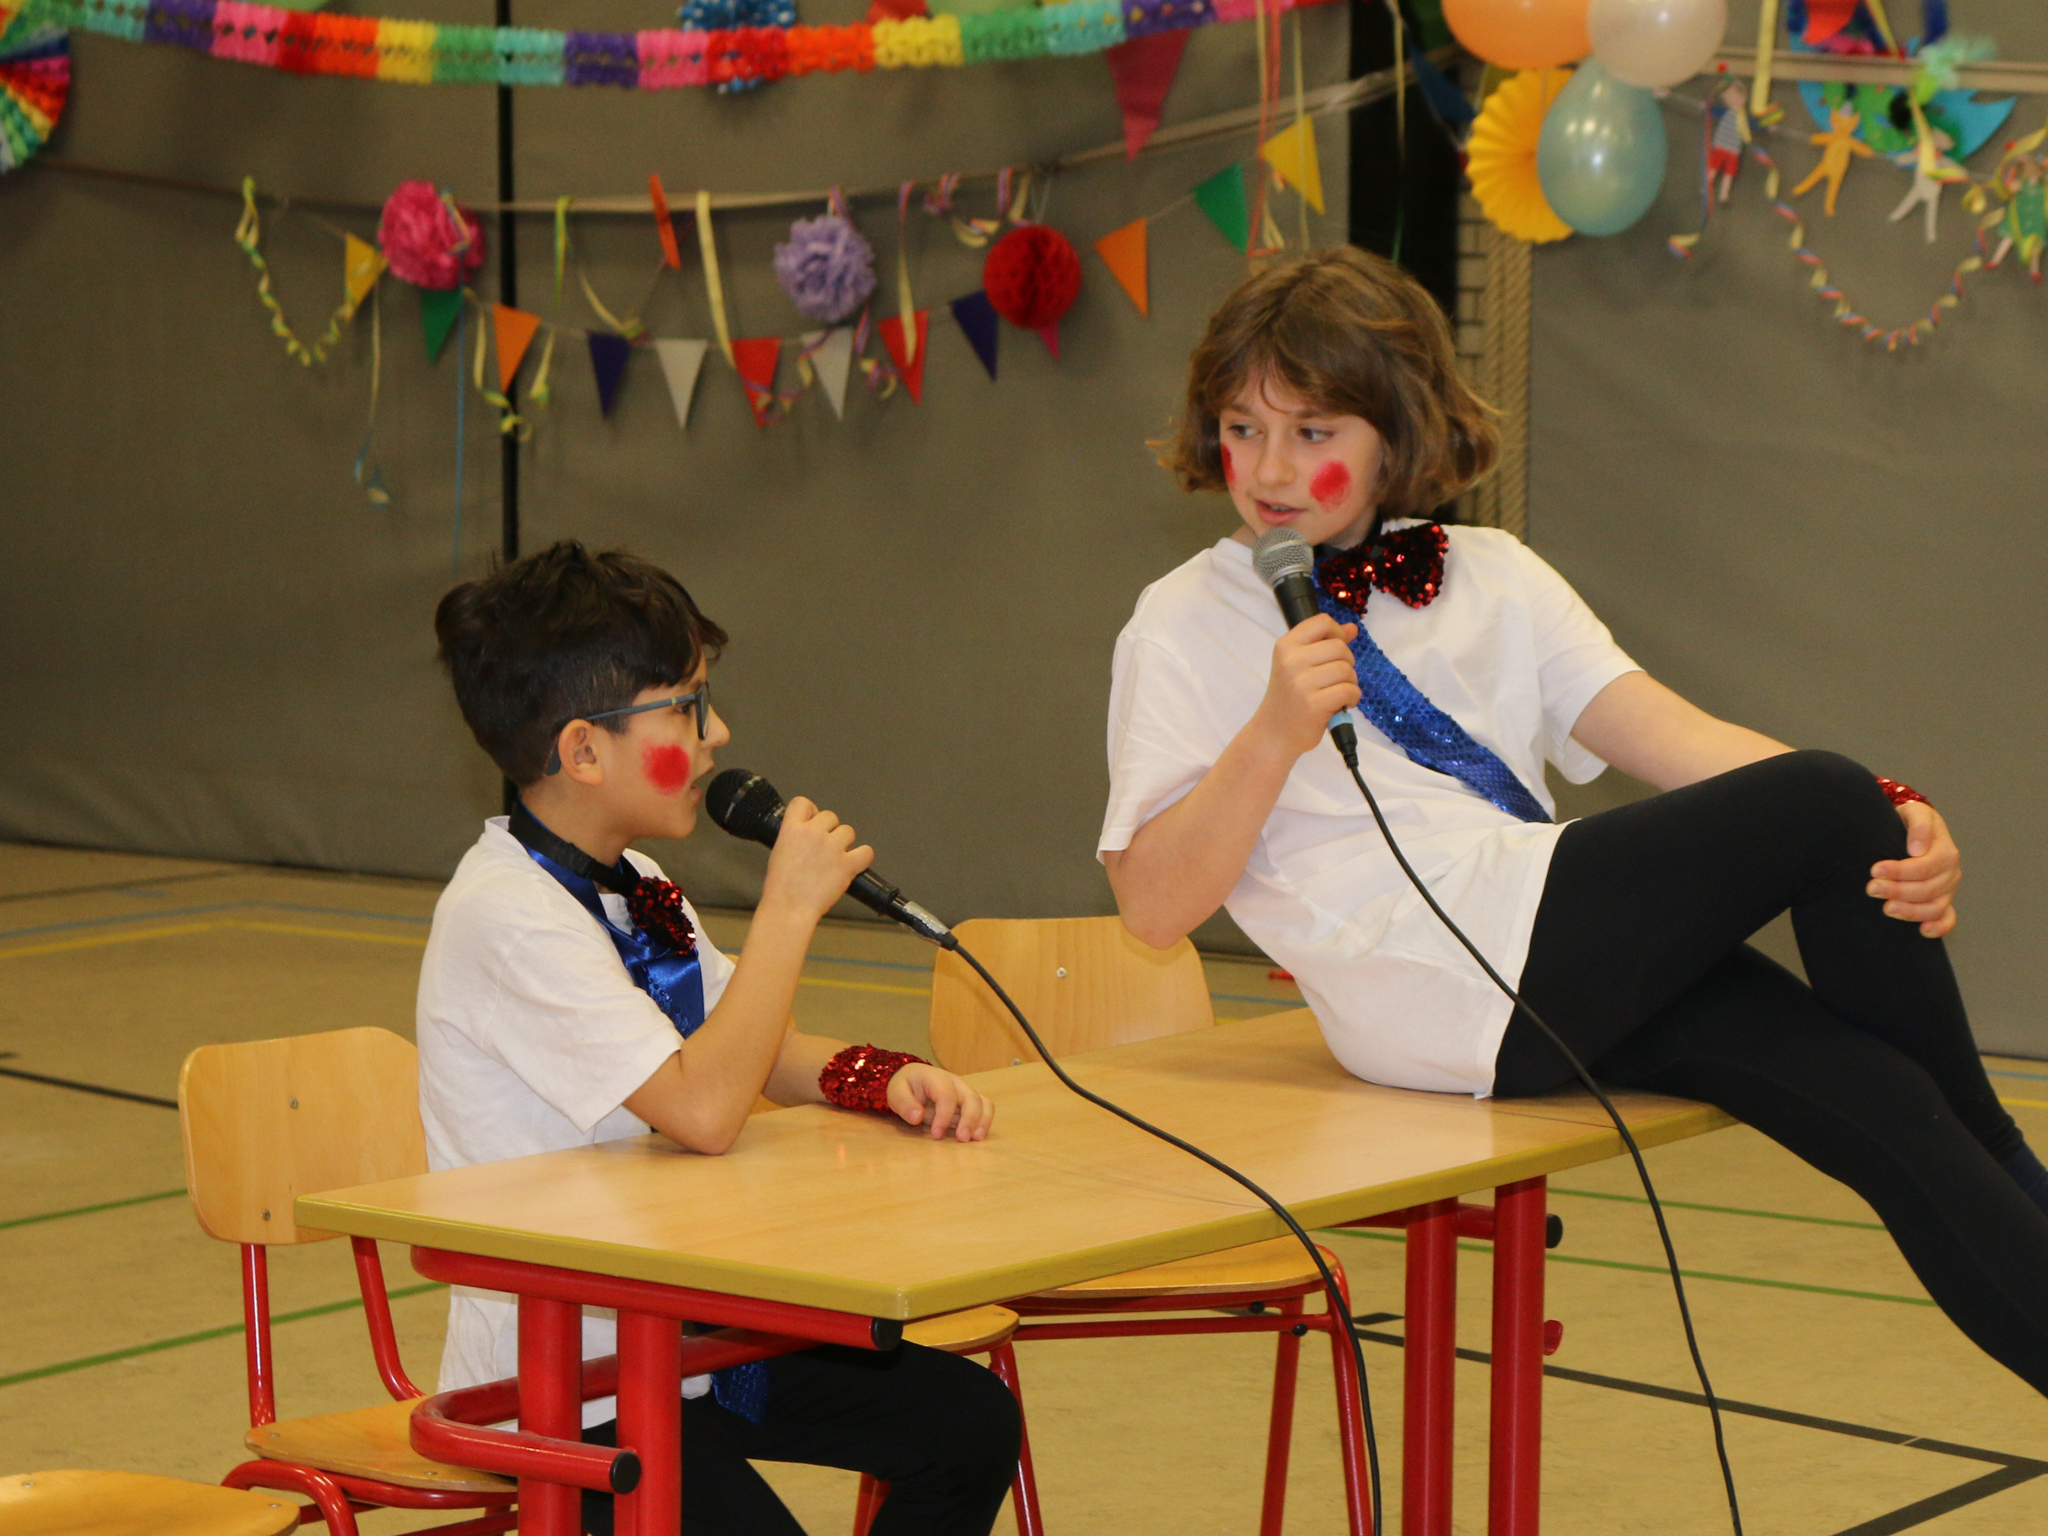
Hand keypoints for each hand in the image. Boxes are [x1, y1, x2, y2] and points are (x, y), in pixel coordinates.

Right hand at [760, 797, 874, 923]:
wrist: (789, 909)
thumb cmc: (781, 888)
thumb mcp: (779, 852)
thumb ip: (794, 837)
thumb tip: (808, 833)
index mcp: (791, 829)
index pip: (803, 803)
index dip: (811, 812)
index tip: (813, 822)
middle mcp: (813, 833)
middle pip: (831, 816)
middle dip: (829, 831)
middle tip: (823, 850)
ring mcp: (831, 848)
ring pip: (848, 831)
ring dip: (844, 844)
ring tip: (834, 860)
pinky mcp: (847, 864)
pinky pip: (866, 851)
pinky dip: (862, 858)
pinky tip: (853, 864)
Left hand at [887, 1063, 992, 1141]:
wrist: (913, 1080)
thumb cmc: (906, 1087)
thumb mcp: (896, 1092)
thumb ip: (904, 1104)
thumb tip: (917, 1117)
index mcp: (936, 1077)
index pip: (947, 1095)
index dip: (944, 1116)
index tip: (936, 1135)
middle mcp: (955, 1082)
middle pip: (970, 1098)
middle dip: (969, 1119)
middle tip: (961, 1139)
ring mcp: (965, 1090)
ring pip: (982, 1102)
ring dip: (981, 1121)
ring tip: (975, 1139)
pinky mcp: (970, 1101)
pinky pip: (986, 1107)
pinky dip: (985, 1121)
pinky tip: (977, 1136)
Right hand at [1254, 615, 1362, 757]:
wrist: (1273, 733)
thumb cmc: (1288, 698)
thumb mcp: (1298, 665)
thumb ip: (1323, 644)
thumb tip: (1352, 628)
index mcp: (1285, 646)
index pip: (1322, 622)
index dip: (1337, 633)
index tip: (1336, 649)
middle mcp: (1291, 661)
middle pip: (1339, 647)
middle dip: (1346, 663)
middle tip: (1335, 679)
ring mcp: (1302, 683)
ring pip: (1347, 669)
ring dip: (1350, 682)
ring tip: (1337, 692)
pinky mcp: (1315, 704)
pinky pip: (1350, 690)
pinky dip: (1352, 698)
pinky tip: (1341, 704)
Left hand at [1869, 799, 1960, 937]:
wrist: (1913, 828)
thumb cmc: (1911, 820)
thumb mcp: (1916, 813)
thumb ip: (1919, 826)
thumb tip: (1917, 849)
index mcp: (1946, 851)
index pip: (1925, 867)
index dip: (1900, 871)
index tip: (1875, 870)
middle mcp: (1950, 872)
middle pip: (1927, 889)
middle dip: (1898, 890)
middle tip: (1871, 888)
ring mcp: (1947, 889)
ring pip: (1935, 907)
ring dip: (1911, 911)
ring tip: (1886, 909)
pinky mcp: (1942, 901)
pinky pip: (1947, 918)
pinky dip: (1939, 927)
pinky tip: (1922, 931)